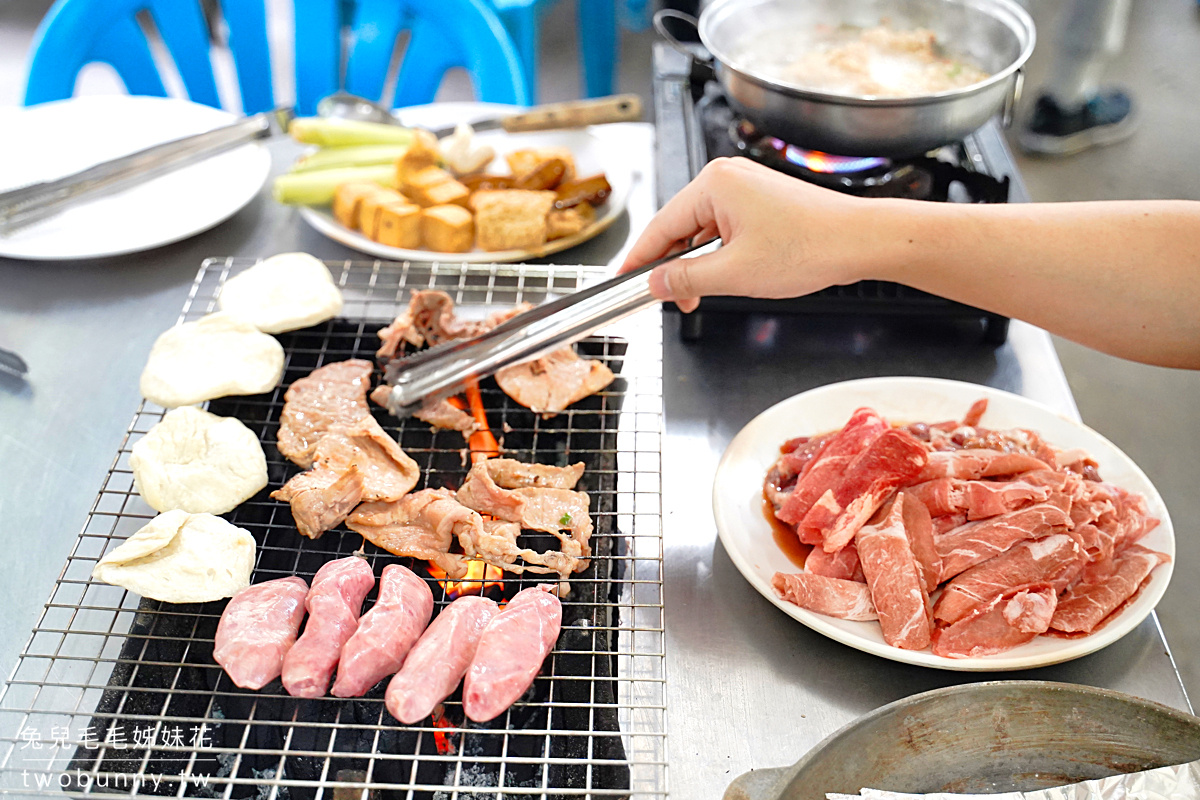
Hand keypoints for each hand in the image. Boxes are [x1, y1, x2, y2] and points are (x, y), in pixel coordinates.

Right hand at [619, 157, 881, 311]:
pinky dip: (718, 254)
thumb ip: (686, 278)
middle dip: (673, 266)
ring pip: (702, 230)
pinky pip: (724, 228)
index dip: (638, 260)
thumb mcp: (735, 274)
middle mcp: (727, 177)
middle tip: (670, 301)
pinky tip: (723, 277)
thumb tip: (656, 282)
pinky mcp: (761, 200)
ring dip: (698, 264)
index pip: (659, 226)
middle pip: (678, 226)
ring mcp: (746, 186)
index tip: (623, 282)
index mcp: (714, 184)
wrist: (861, 241)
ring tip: (702, 295)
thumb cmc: (809, 247)